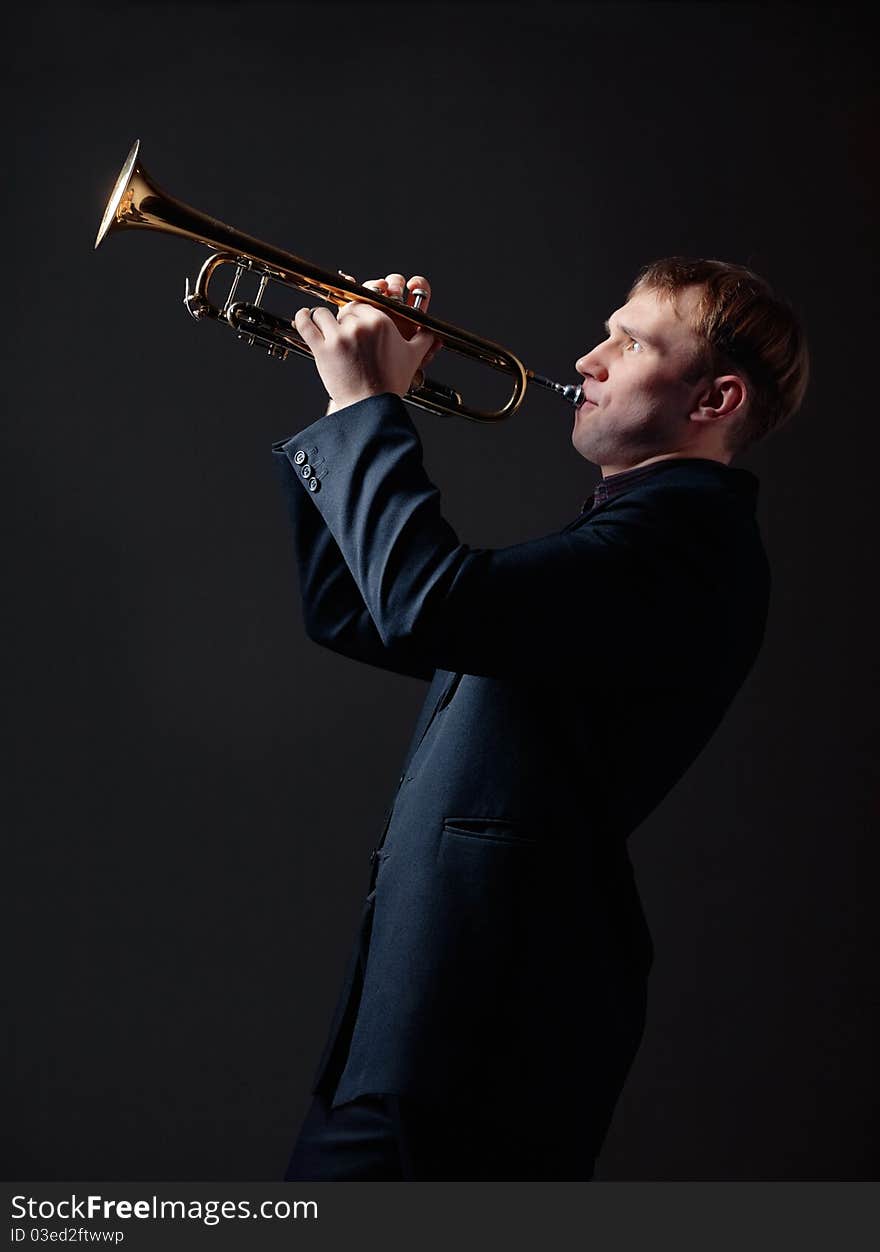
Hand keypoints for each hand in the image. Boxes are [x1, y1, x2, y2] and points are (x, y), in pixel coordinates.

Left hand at [294, 272, 438, 413]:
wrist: (371, 407)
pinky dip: (302, 318)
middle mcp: (360, 326)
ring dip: (322, 320)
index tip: (354, 322)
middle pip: (344, 310)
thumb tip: (432, 332)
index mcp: (381, 322)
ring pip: (323, 314)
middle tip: (343, 333)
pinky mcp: (322, 349)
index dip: (357, 314)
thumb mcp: (412, 358)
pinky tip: (303, 316)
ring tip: (323, 327)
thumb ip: (423, 339)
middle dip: (342, 320)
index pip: (362, 304)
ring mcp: (339, 337)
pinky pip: (306, 324)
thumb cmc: (390, 384)